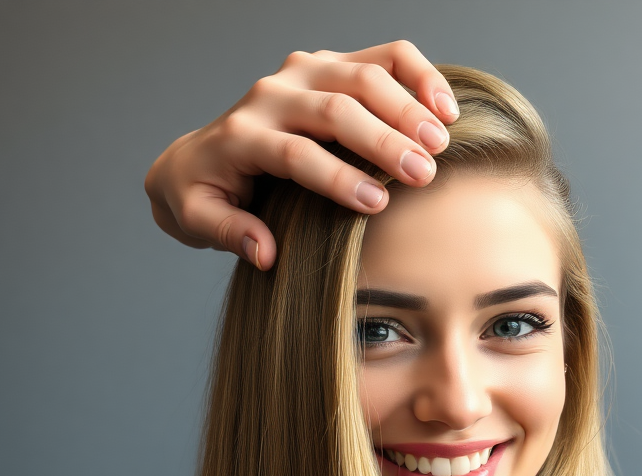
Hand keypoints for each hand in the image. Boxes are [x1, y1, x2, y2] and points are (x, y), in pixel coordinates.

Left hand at [143, 41, 459, 269]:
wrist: (195, 156)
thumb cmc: (205, 194)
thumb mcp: (197, 220)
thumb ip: (228, 233)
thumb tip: (265, 253)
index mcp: (241, 136)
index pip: (295, 152)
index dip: (337, 178)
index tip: (377, 205)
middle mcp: (272, 95)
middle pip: (335, 108)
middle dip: (383, 141)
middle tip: (423, 174)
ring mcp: (303, 72)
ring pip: (363, 74)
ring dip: (407, 106)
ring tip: (441, 142)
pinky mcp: (329, 64)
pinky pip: (382, 57)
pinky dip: (418, 74)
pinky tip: (445, 107)